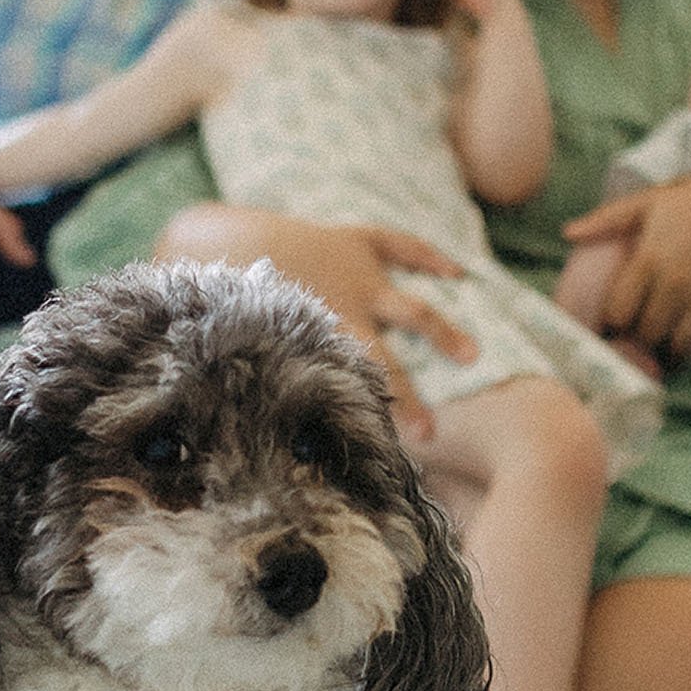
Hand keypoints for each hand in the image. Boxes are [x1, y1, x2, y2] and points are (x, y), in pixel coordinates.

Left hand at [157, 207, 477, 437]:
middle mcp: (345, 309)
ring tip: (472, 355)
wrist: (219, 234)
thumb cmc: (219, 298)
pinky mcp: (354, 241)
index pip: (356, 390)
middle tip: (431, 433)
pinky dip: (429, 257)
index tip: (394, 455)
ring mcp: (357, 273)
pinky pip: (400, 245)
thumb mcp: (233, 351)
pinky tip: (456, 274)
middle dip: (410, 399)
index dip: (375, 423)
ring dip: (442, 332)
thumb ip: (241, 392)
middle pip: (388, 362)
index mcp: (318, 338)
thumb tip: (228, 440)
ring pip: (411, 307)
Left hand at [562, 157, 690, 371]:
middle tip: (639, 342)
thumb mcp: (648, 201)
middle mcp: (677, 283)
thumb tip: (566, 233)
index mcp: (650, 259)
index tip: (613, 325)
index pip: (619, 312)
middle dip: (640, 341)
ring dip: (672, 356)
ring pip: (682, 345)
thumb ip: (606, 220)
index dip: (612, 323)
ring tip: (665, 355)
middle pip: (647, 333)